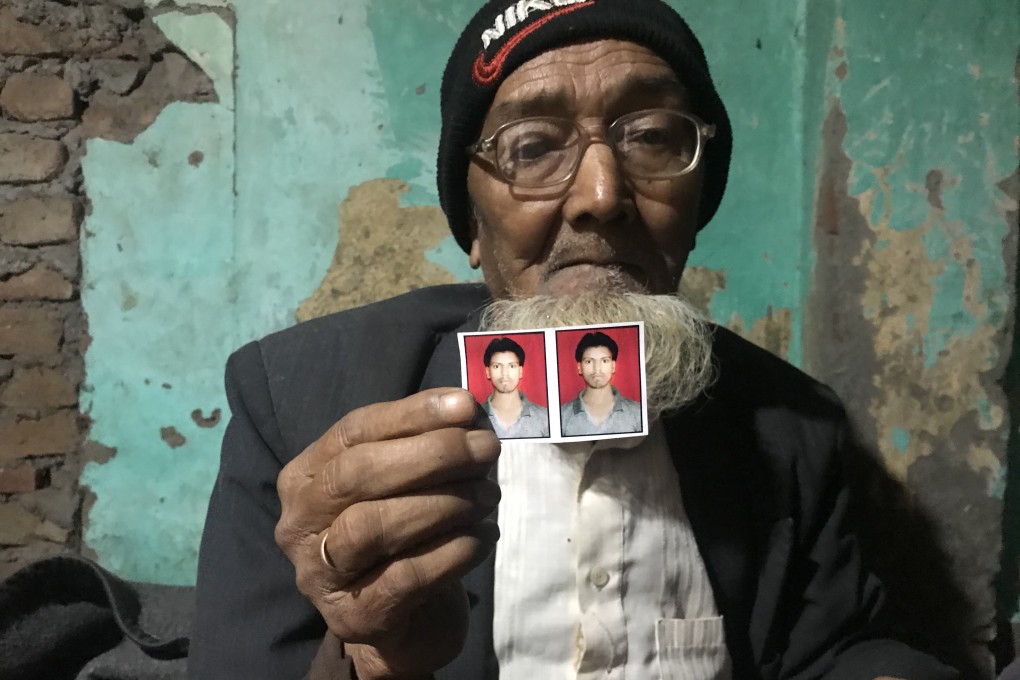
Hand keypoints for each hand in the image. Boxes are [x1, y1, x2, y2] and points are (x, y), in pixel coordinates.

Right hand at [275, 388, 500, 678]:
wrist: (404, 626)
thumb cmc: (405, 538)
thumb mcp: (405, 485)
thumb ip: (424, 445)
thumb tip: (467, 410)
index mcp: (305, 478)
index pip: (354, 431)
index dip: (411, 415)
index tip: (465, 406)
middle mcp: (299, 524)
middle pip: (357, 474)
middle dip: (431, 455)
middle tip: (486, 449)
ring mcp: (321, 576)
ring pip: (375, 525)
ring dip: (444, 502)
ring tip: (490, 495)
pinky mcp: (355, 618)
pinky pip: (407, 576)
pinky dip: (453, 551)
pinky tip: (484, 536)